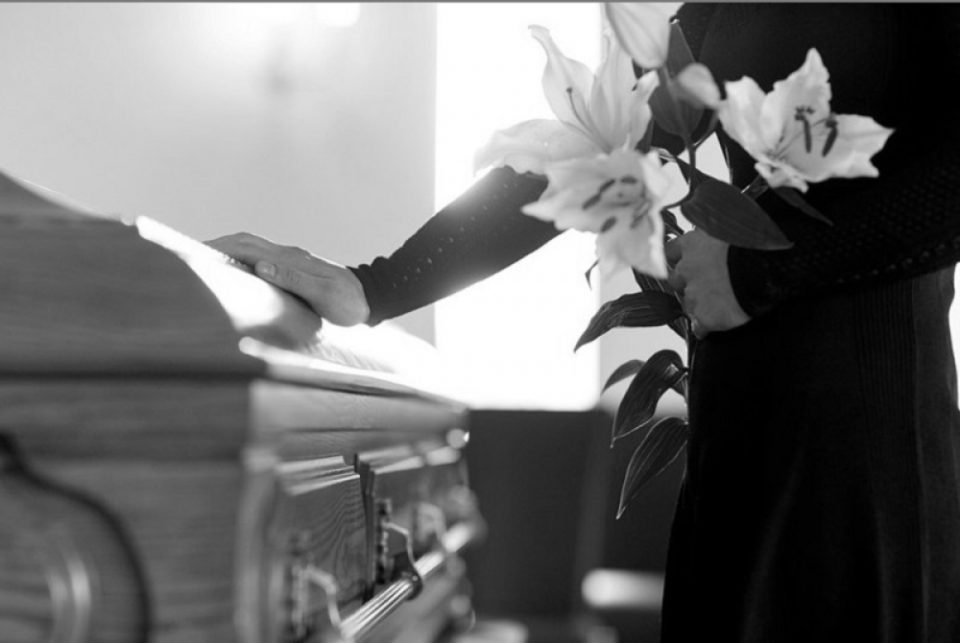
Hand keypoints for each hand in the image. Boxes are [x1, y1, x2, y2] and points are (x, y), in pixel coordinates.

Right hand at [206, 232, 369, 325]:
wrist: (372, 300)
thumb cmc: (350, 303)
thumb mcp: (324, 295)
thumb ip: (294, 279)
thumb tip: (261, 266)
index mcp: (291, 259)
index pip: (246, 247)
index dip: (219, 247)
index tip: (194, 251)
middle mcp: (288, 256)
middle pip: (244, 242)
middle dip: (216, 246)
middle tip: (188, 255)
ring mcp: (291, 262)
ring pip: (251, 249)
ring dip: (227, 252)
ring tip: (203, 263)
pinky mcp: (294, 271)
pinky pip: (260, 261)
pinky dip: (240, 262)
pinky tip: (232, 274)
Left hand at [665, 229, 749, 338]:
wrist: (766, 266)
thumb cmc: (755, 242)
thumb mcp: (729, 227)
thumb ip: (714, 234)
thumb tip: (714, 234)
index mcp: (692, 243)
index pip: (671, 252)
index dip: (679, 260)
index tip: (686, 262)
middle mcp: (687, 269)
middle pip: (676, 281)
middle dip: (687, 284)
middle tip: (705, 286)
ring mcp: (694, 294)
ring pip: (687, 304)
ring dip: (697, 306)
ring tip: (715, 306)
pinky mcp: (704, 316)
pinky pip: (698, 327)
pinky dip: (703, 328)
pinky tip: (711, 328)